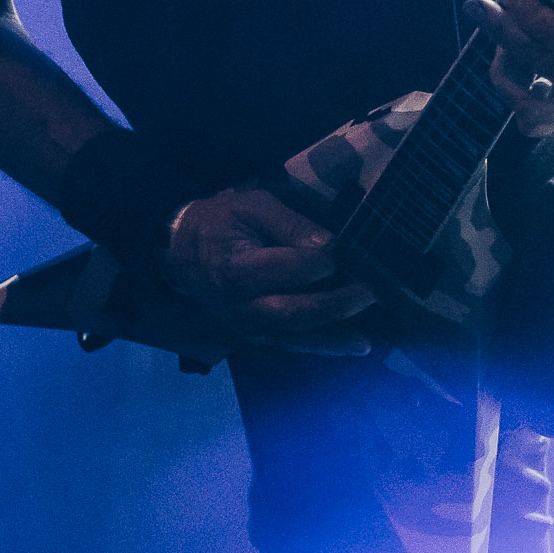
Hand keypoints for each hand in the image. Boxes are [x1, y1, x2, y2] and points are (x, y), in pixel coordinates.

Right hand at [163, 187, 375, 355]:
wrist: (182, 251)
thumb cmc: (221, 221)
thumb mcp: (251, 206)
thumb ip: (289, 223)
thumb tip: (329, 244)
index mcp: (236, 269)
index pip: (283, 269)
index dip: (316, 261)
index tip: (341, 248)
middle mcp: (241, 306)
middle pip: (292, 312)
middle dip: (334, 305)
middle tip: (371, 292)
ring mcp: (248, 326)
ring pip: (295, 338)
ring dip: (333, 340)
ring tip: (366, 342)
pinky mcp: (256, 334)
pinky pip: (292, 344)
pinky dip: (323, 347)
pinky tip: (353, 347)